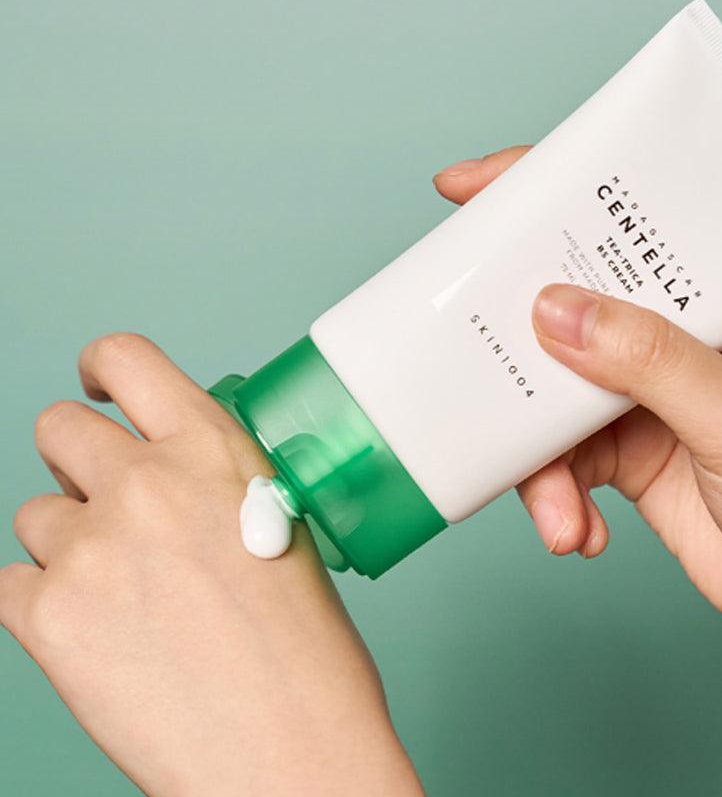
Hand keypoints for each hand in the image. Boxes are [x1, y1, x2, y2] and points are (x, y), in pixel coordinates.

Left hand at [4, 334, 421, 795]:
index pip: (127, 358)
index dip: (101, 366)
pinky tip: (102, 631)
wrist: (290, 748)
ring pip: (36, 513)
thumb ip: (213, 479)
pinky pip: (13, 583)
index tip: (98, 388)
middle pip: (59, 427)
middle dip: (80, 459)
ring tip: (124, 591)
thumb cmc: (307, 650)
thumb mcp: (279, 523)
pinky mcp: (50, 618)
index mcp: (214, 451)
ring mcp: (90, 548)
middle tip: (111, 501)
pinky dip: (47, 601)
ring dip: (69, 540)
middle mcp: (146, 484)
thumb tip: (168, 470)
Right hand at [435, 147, 721, 666]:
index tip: (474, 189)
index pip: (633, 223)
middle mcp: (673, 335)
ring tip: (556, 508)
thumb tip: (557, 313)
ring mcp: (638, 392)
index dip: (549, 195)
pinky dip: (553, 497)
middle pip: (568, 303)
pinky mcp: (617, 448)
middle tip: (461, 349)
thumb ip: (650, 361)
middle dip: (512, 335)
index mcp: (721, 298)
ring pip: (546, 394)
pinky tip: (575, 529)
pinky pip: (555, 457)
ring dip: (536, 459)